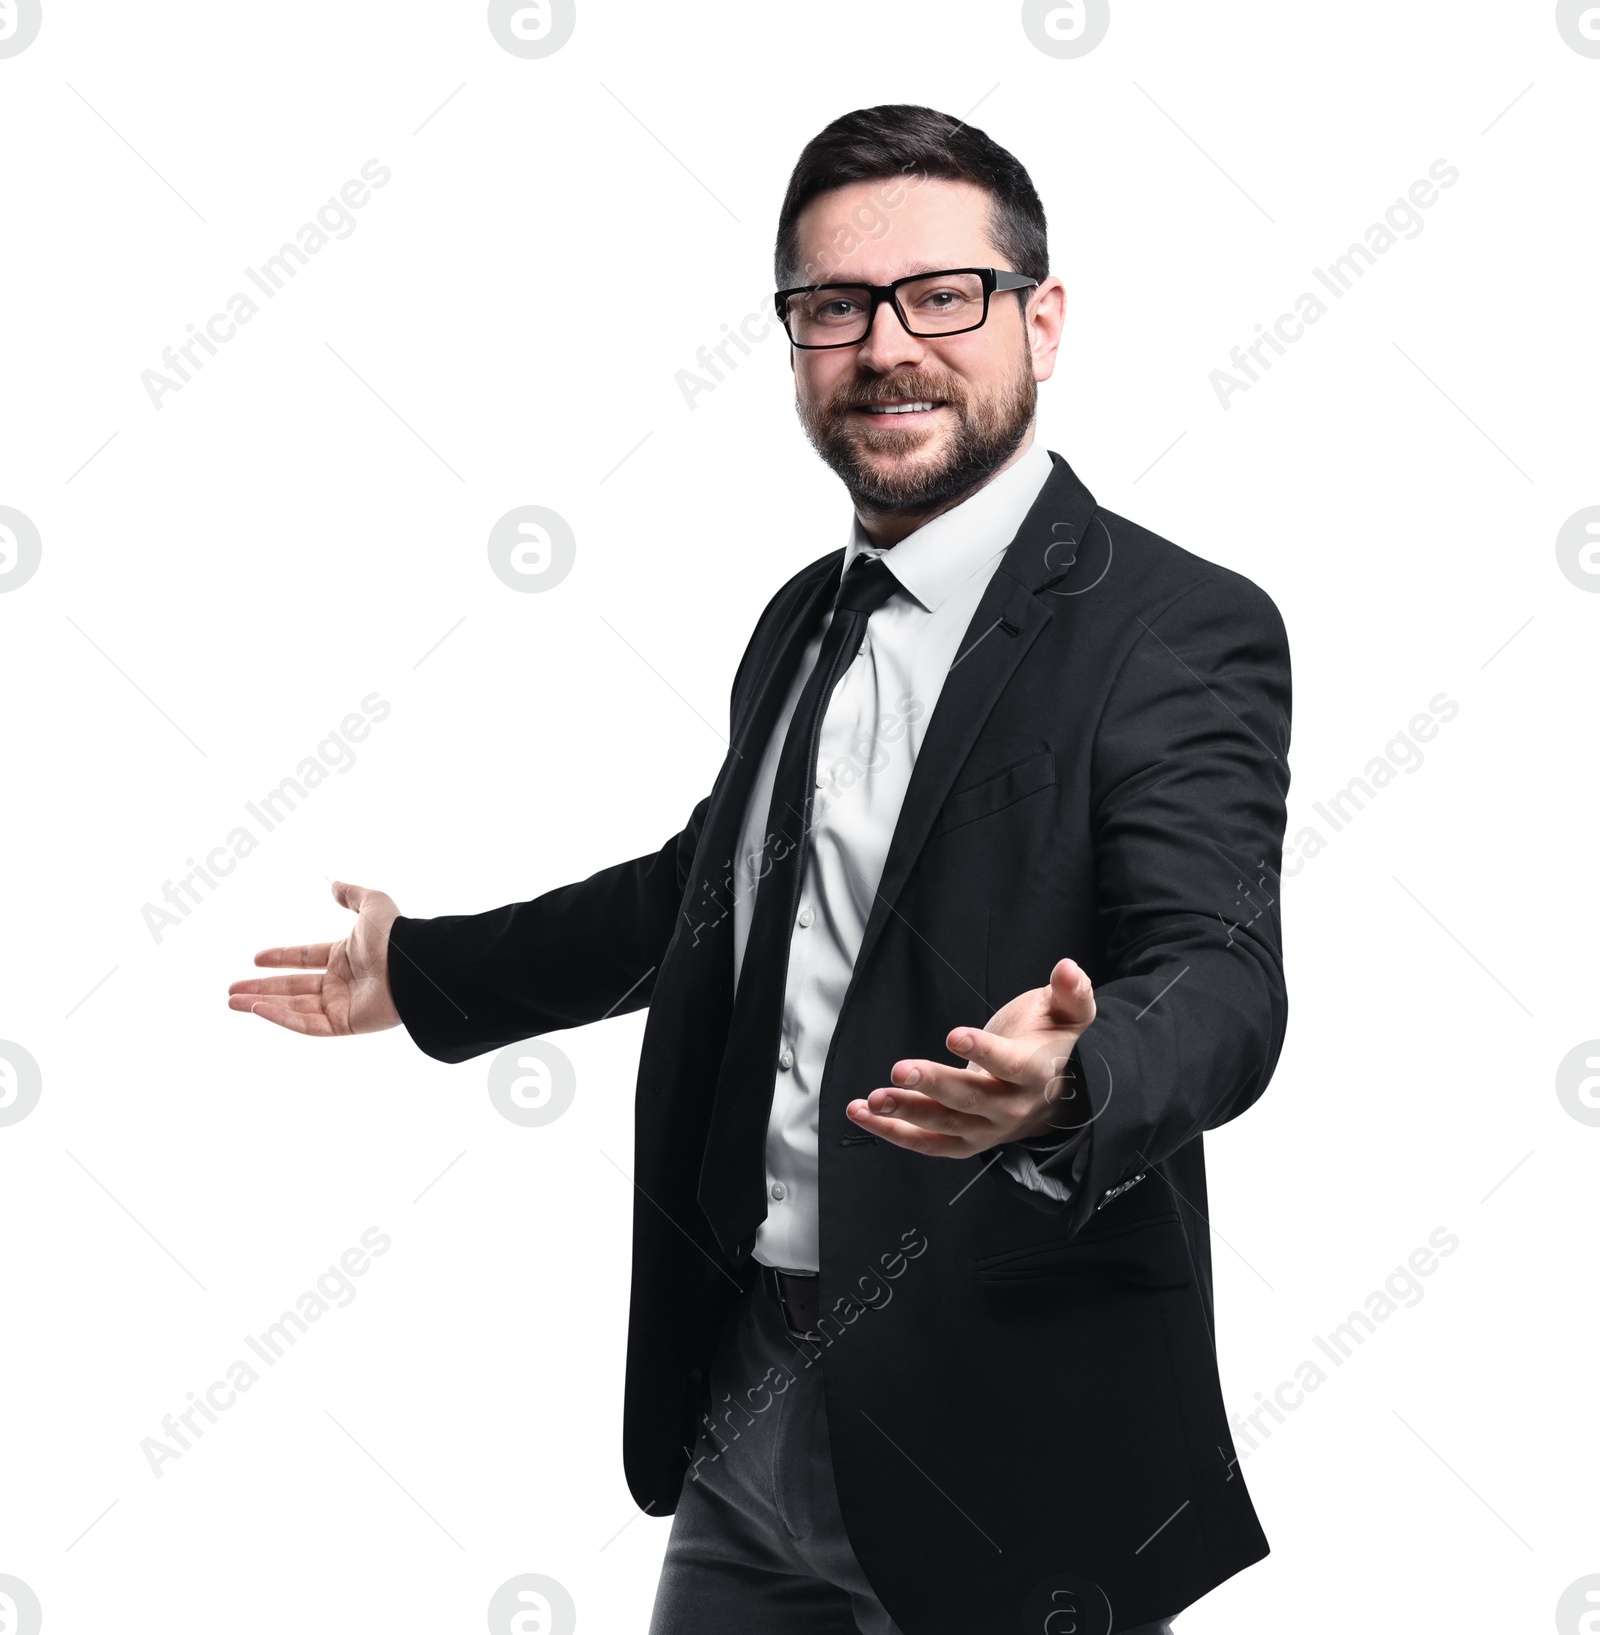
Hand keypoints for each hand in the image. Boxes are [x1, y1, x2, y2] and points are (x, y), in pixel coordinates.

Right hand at [227, 880, 401, 1036]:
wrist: (413, 967)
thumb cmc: (395, 936)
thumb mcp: (373, 905)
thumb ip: (352, 894)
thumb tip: (334, 885)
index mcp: (345, 957)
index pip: (305, 959)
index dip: (281, 958)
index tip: (256, 958)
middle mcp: (341, 982)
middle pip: (293, 986)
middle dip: (262, 987)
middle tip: (232, 989)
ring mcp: (342, 1005)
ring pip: (294, 1007)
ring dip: (262, 1004)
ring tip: (232, 1002)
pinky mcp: (345, 1024)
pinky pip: (306, 1024)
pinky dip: (280, 1018)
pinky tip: (257, 1009)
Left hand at [845, 958, 1095, 1156]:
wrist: (1052, 1094)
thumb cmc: (1049, 1043)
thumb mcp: (1067, 1014)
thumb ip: (1071, 993)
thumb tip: (1067, 968)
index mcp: (1037, 1074)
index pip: (1011, 1066)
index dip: (984, 1051)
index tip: (954, 1035)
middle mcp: (1012, 1107)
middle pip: (972, 1099)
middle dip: (934, 1085)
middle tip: (899, 1071)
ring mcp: (987, 1129)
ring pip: (945, 1125)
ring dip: (906, 1113)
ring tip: (871, 1099)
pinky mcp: (964, 1141)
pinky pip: (928, 1143)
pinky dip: (893, 1132)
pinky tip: (863, 1114)